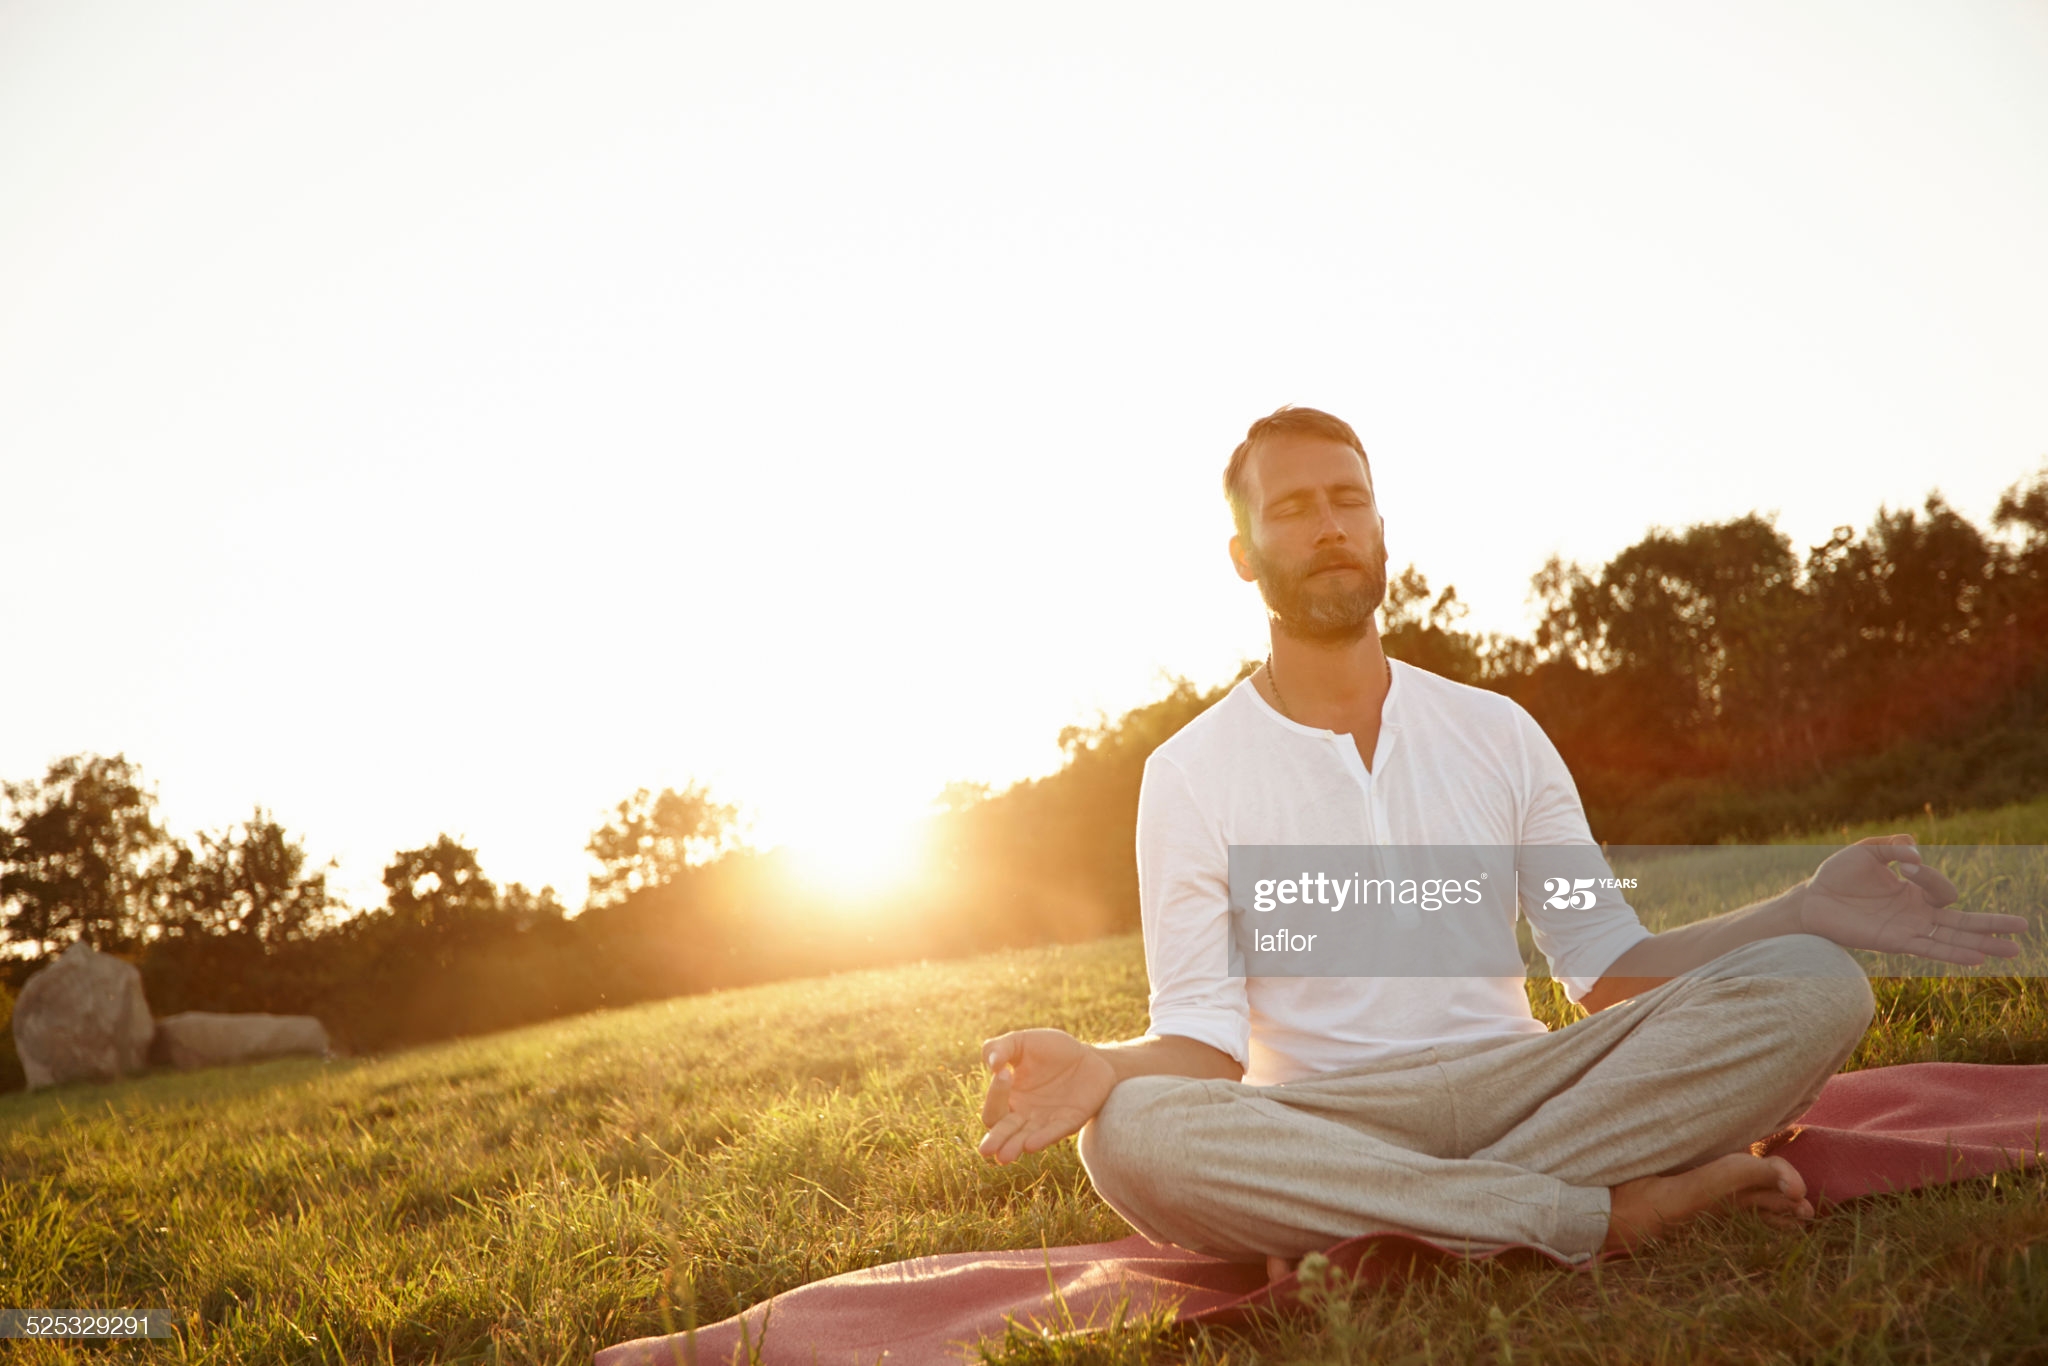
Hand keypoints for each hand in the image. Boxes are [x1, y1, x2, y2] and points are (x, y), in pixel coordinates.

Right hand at [976, 1028, 1116, 1164]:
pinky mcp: (1070, 1121)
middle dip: (995, 1141)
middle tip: (986, 1149)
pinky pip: (1055, 1132)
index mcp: (1009, 1098)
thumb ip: (1000, 1047)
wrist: (1089, 1056)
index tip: (1004, 1072)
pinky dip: (1043, 1138)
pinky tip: (1031, 1144)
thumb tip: (991, 1064)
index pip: (994, 1108)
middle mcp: (1024, 1115)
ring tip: (1004, 1156)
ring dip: (1015, 1147)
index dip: (995, 1094)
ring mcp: (1046, 1121)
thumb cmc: (1051, 1049)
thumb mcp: (1022, 1042)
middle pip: (1004, 1132)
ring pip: (1025, 1140)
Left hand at [1798, 834, 2027, 964]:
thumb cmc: (1838, 874)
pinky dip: (1952, 952)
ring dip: (1982, 943)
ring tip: (2013, 950)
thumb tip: (1916, 853)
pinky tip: (1976, 957)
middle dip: (1993, 923)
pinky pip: (1929, 948)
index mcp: (1913, 890)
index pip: (1940, 888)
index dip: (1928, 874)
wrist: (1812, 899)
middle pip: (1963, 919)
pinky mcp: (1894, 941)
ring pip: (1952, 937)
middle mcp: (1916, 912)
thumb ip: (1894, 847)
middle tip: (2024, 926)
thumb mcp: (1867, 851)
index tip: (1905, 865)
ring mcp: (1908, 928)